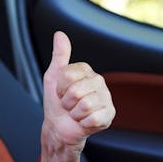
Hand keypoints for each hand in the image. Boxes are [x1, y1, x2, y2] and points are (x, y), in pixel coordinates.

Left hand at [39, 31, 114, 161]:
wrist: (59, 127)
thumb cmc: (56, 102)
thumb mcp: (53, 77)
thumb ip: (59, 55)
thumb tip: (60, 34)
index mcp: (86, 71)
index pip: (70, 75)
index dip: (60, 87)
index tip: (60, 92)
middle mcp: (99, 81)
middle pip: (77, 91)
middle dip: (67, 102)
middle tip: (68, 104)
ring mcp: (106, 98)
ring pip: (85, 105)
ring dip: (74, 113)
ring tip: (75, 113)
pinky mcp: (109, 115)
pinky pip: (93, 118)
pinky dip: (83, 123)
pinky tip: (84, 121)